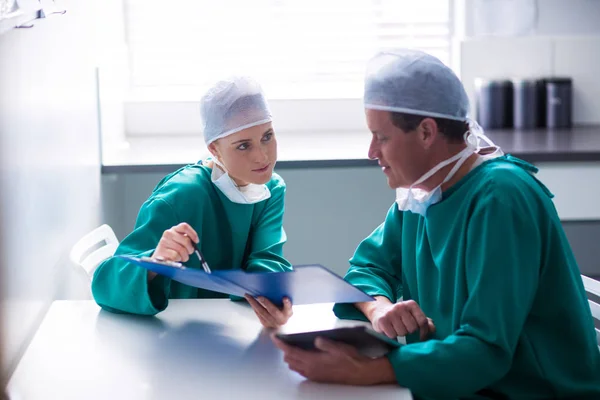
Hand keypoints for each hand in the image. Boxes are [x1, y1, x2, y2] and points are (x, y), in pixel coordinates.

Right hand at [152, 222, 198, 261]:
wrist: (159, 257)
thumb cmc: (173, 249)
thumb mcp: (179, 241)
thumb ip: (186, 239)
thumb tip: (195, 242)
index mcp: (174, 229)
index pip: (184, 226)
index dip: (193, 233)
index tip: (196, 241)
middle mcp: (168, 233)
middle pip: (186, 240)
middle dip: (190, 249)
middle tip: (189, 253)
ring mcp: (164, 241)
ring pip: (182, 250)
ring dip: (184, 256)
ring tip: (182, 257)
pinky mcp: (161, 250)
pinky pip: (176, 256)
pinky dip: (178, 259)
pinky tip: (175, 259)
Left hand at [245, 295, 292, 328]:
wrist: (279, 324)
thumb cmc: (283, 310)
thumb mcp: (286, 306)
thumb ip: (283, 301)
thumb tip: (276, 287)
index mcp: (288, 312)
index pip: (288, 307)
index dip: (287, 303)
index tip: (284, 297)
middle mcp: (281, 319)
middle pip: (273, 311)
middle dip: (266, 303)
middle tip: (259, 296)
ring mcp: (272, 322)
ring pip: (262, 312)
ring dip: (254, 303)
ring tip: (248, 296)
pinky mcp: (265, 323)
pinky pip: (258, 314)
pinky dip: (254, 306)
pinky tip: (250, 300)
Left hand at [272, 335, 395, 384]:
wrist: (360, 373)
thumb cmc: (350, 359)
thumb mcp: (338, 346)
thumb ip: (324, 343)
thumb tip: (315, 340)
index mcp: (313, 361)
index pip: (291, 352)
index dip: (281, 344)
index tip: (275, 338)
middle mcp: (311, 370)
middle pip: (290, 360)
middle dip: (285, 350)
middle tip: (285, 340)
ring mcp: (314, 375)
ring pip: (295, 367)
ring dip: (291, 358)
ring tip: (292, 347)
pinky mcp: (318, 378)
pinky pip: (302, 372)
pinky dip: (298, 364)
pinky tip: (303, 358)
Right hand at [370, 299, 434, 340]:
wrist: (379, 311)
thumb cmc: (400, 316)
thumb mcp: (413, 316)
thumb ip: (425, 322)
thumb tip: (432, 329)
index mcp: (411, 304)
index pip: (423, 321)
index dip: (423, 332)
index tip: (421, 337)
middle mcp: (401, 306)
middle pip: (412, 328)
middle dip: (409, 332)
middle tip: (405, 329)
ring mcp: (391, 312)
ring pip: (402, 332)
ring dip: (400, 335)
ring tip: (396, 329)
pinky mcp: (382, 320)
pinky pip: (392, 335)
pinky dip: (392, 336)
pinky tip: (390, 330)